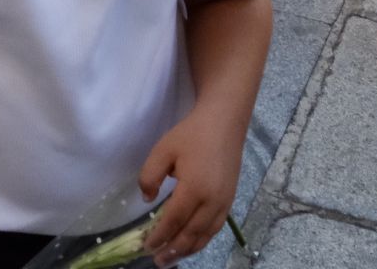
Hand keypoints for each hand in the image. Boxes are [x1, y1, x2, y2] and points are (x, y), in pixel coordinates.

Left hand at [138, 109, 241, 262]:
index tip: (146, 246)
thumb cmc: (191, 134)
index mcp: (194, 188)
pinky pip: (215, 228)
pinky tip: (192, 242)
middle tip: (157, 261)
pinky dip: (202, 239)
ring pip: (205, 235)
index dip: (159, 236)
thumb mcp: (163, 150)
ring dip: (188, 249)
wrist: (224, 122)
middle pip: (191, 234)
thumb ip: (150, 176)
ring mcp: (224, 202)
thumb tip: (147, 199)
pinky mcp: (230, 200)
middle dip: (173, 250)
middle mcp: (212, 201)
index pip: (174, 220)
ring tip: (172, 258)